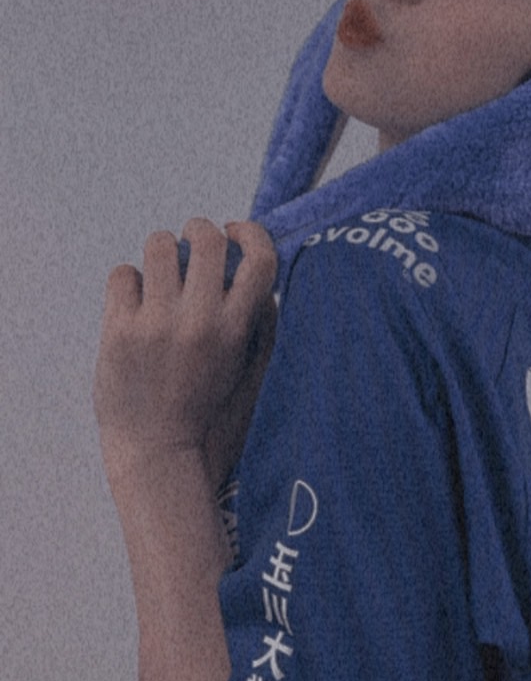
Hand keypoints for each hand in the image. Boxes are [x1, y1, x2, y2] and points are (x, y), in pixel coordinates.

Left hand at [94, 218, 276, 482]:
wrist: (156, 452)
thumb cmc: (204, 406)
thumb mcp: (246, 367)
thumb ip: (259, 321)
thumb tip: (255, 265)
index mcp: (236, 330)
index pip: (260, 259)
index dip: (251, 232)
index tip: (236, 231)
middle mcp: (199, 323)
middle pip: (207, 239)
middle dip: (199, 229)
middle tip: (192, 240)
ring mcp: (157, 325)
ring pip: (159, 245)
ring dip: (162, 250)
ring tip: (160, 271)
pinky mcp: (119, 332)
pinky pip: (123, 274)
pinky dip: (129, 282)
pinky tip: (134, 303)